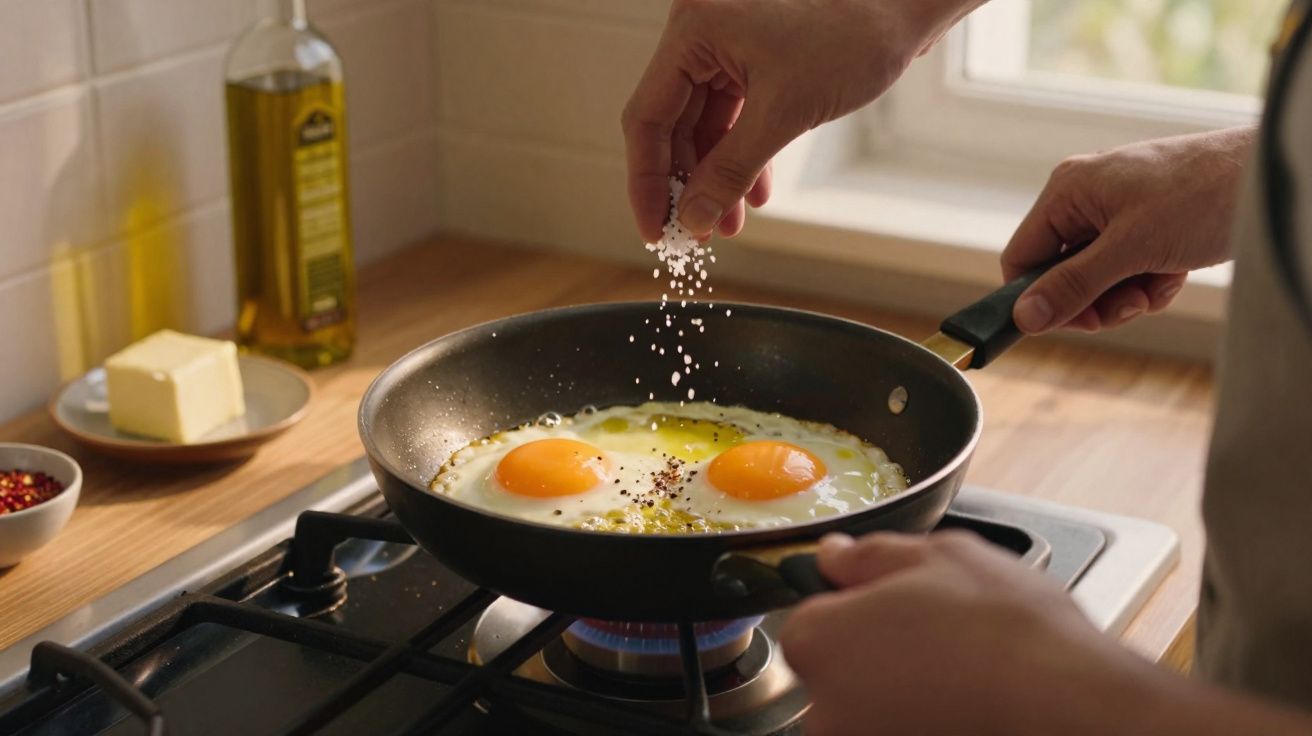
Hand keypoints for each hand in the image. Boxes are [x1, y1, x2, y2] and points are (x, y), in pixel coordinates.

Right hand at [623, 0, 975, 240]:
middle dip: (688, 184)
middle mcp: (700, 33)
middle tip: (694, 233)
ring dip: (716, 178)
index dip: (647, 182)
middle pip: (671, 125)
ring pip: (703, 127)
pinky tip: (753, 194)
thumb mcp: (785, 113)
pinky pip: (732, 117)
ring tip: (727, 223)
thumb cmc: (854, 35)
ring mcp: (725, 46)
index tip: (653, 229)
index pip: (647, 117)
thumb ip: (730, 170)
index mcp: (693, 30)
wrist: (907, 6)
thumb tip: (694, 219)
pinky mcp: (751, 58)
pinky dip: (741, 156)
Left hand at [779, 531, 1166, 735]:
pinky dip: (925, 723)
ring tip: (963, 680)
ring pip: (871, 712)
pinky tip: (967, 711)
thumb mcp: (940, 556)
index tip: (895, 609)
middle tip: (939, 643)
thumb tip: (835, 555)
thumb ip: (871, 556)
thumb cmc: (1008, 633)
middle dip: (877, 658)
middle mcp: (823, 709)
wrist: (1071, 710)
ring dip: (902, 698)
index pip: (809, 622)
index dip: (855, 610)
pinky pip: (903, 730)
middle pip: (836, 674)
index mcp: (817, 641)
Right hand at [1004, 127, 1253, 333]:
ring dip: (1129, 293)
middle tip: (1131, 302)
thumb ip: (1074, 285)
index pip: (1022, 257)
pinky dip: (1151, 281)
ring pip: (1098, 278)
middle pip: (1061, 273)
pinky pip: (1128, 270)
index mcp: (1067, 191)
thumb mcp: (1131, 249)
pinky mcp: (1146, 225)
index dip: (1039, 297)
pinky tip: (1176, 271)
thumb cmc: (1202, 195)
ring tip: (1161, 280)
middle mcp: (1085, 199)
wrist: (1267, 177)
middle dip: (1098, 297)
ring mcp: (1117, 212)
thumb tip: (1024, 317)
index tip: (1073, 321)